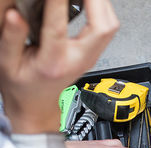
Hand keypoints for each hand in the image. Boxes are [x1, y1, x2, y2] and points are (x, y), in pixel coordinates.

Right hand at [0, 0, 118, 133]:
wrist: (38, 105)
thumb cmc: (23, 86)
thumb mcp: (7, 64)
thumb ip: (11, 38)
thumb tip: (15, 15)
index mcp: (54, 63)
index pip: (59, 27)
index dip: (57, 2)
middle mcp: (78, 60)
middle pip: (102, 27)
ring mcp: (89, 57)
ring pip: (110, 26)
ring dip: (101, 2)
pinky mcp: (92, 53)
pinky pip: (107, 29)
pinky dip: (102, 9)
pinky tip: (89, 0)